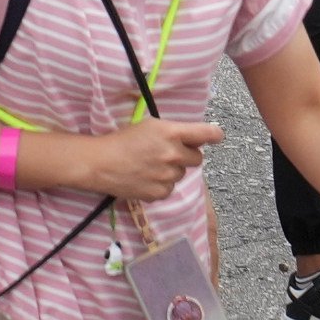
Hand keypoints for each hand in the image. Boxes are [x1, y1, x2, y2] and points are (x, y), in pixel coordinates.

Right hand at [72, 115, 224, 202]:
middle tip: (167, 153)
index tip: (217, 136)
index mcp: (171, 133)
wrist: (101, 163)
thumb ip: (173, 132)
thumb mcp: (149, 126)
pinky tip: (145, 177)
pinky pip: (170, 189)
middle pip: (197, 158)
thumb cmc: (123, 140)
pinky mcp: (160, 193)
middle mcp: (173, 154)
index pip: (205, 134)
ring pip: (181, 174)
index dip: (214, 135)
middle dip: (186, 155)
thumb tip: (193, 139)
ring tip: (150, 165)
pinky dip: (161, 184)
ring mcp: (168, 176)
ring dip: (172, 170)